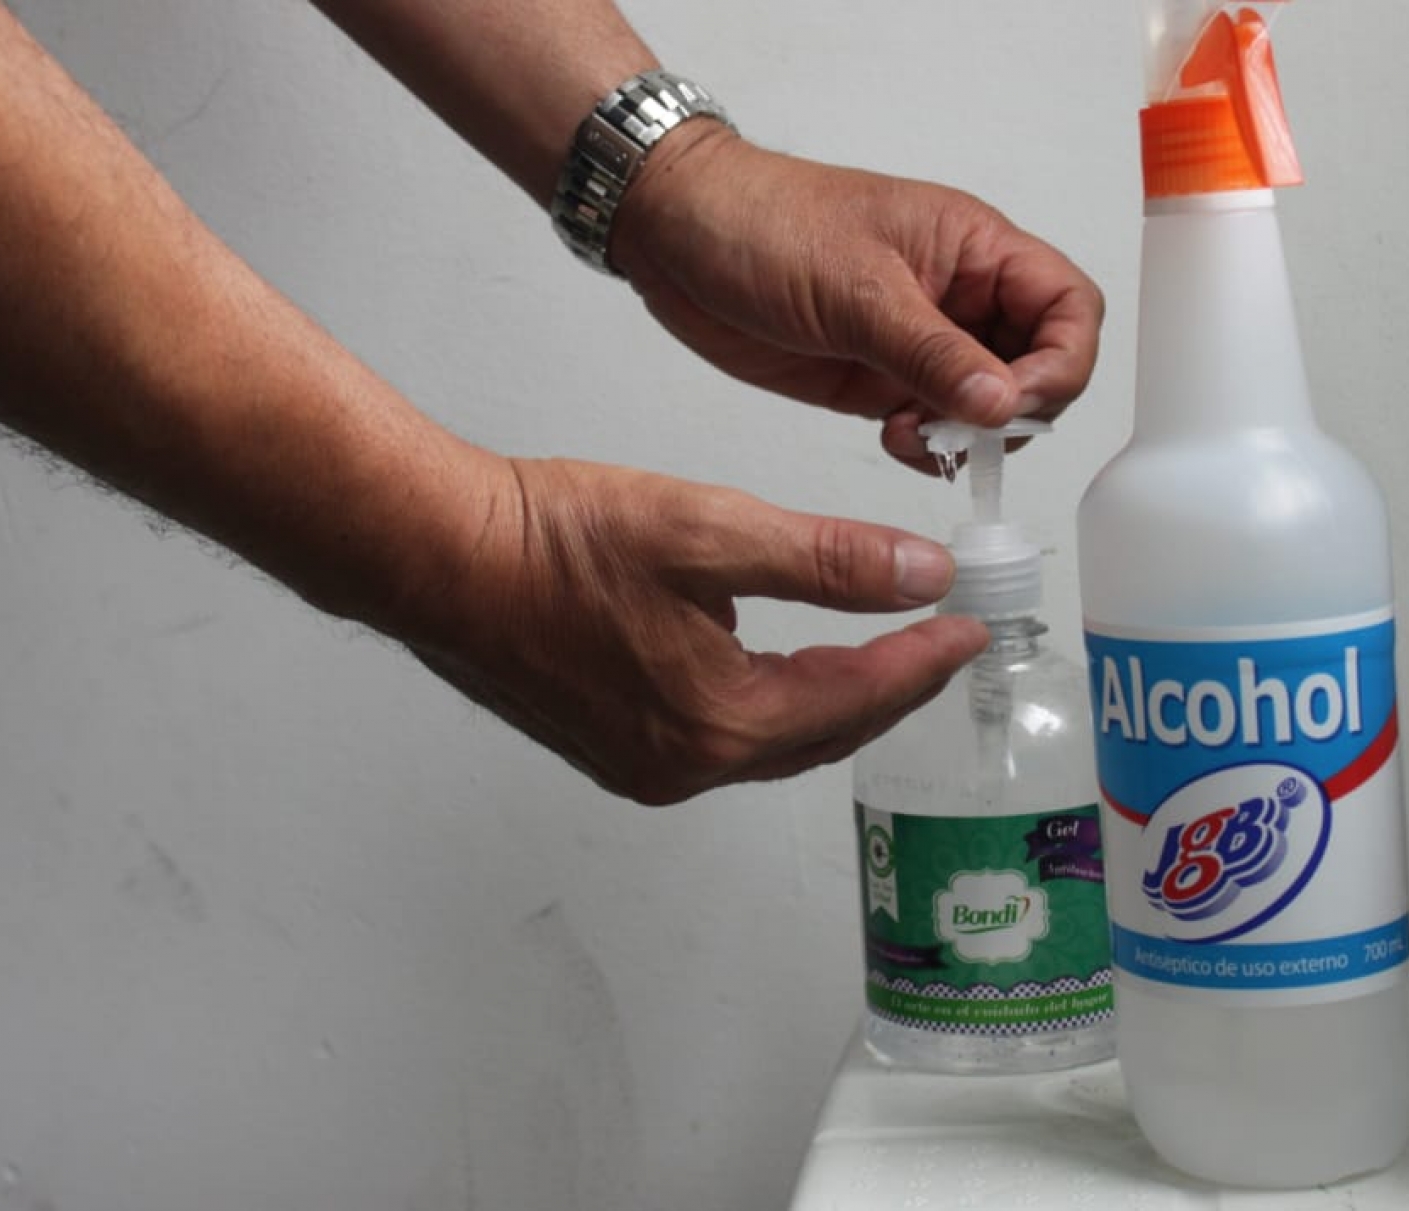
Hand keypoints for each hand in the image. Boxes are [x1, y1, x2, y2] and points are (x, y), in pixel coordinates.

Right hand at [401, 456, 989, 803]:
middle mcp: (685, 765)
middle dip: (890, 688)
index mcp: (719, 722)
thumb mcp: (710, 531)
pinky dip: (774, 704)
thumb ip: (828, 560)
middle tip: (943, 645)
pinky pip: (725, 737)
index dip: (923, 660)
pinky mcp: (614, 745)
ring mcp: (644, 765)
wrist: (437, 555)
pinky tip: (787, 670)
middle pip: (822, 733)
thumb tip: (921, 577)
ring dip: (834, 700)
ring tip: (885, 657)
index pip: (857, 698)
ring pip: (774, 740)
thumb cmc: (553, 541)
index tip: (971, 628)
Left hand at [608, 126, 1103, 470]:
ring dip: (969, 435)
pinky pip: (936, 424)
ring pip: (989, 404)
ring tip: (915, 434)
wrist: (677, 235)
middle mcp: (961, 296)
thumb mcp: (855, 287)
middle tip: (962, 430)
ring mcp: (923, 341)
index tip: (1016, 401)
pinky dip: (929, 445)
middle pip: (1042, 364)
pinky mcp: (881, 378)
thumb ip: (933, 352)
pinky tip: (895, 440)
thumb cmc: (763, 222)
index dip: (1064, 360)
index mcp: (975, 248)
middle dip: (1016, 409)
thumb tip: (1004, 403)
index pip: (1069, 306)